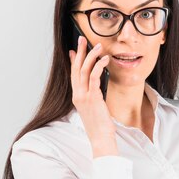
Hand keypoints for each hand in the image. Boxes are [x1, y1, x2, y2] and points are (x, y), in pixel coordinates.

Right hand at [69, 36, 116, 156]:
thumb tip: (96, 90)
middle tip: (82, 39)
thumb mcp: (94, 109)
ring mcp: (84, 96)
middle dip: (80, 52)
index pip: (74, 75)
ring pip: (85, 71)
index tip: (74, 51)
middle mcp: (78, 95)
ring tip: (98, 46)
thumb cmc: (100, 126)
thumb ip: (93, 98)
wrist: (100, 138)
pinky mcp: (92, 98)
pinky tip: (105, 59)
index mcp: (77, 97)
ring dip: (91, 56)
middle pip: (77, 69)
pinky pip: (94, 77)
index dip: (74, 61)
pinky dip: (99, 66)